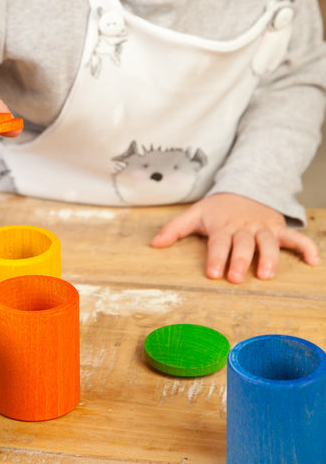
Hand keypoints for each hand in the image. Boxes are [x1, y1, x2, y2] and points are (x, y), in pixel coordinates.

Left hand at [150, 193, 319, 282]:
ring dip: (269, 258)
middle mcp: (244, 228)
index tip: (212, 273)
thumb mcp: (195, 213)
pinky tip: (314, 261)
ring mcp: (263, 228)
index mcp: (222, 226)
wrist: (245, 186)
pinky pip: (295, 237)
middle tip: (236, 278)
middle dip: (240, 260)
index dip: (215, 257)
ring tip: (266, 275)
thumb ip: (175, 229)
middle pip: (243, 245)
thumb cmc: (218, 207)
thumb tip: (154, 244)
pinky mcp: (278, 228)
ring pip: (268, 243)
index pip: (218, 242)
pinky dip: (306, 247)